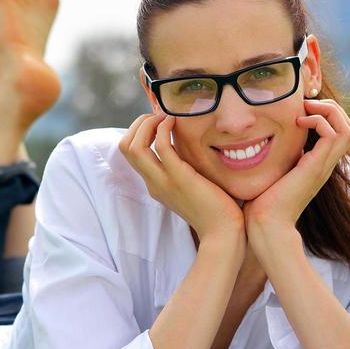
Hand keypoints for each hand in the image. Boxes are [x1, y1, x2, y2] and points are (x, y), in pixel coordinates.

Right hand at [119, 113, 244, 243]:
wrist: (223, 233)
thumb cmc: (216, 210)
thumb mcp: (192, 186)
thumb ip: (185, 169)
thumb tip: (190, 149)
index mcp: (155, 184)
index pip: (131, 153)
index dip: (139, 131)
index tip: (158, 121)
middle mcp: (153, 182)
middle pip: (125, 147)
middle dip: (138, 123)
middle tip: (159, 115)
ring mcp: (163, 180)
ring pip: (134, 146)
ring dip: (146, 123)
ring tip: (165, 115)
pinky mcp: (179, 177)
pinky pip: (160, 146)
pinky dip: (163, 128)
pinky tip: (175, 121)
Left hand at [243, 98, 349, 236]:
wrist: (265, 224)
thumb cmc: (262, 201)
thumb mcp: (272, 171)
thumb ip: (276, 157)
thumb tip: (261, 142)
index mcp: (317, 163)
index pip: (338, 131)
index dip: (325, 113)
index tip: (300, 108)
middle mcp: (325, 164)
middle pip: (348, 127)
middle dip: (330, 107)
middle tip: (305, 104)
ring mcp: (323, 166)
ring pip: (347, 128)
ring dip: (328, 111)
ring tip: (304, 110)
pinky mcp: (315, 167)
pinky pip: (333, 135)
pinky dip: (319, 121)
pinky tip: (297, 123)